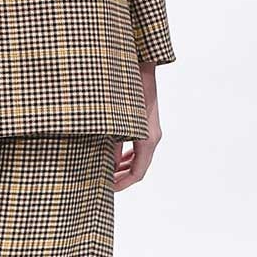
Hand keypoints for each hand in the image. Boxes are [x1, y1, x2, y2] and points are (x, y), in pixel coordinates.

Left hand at [113, 61, 161, 191]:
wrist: (140, 66)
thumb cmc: (126, 91)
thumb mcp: (114, 122)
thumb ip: (110, 145)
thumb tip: (105, 166)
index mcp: (147, 139)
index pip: (138, 173)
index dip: (122, 184)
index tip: (107, 189)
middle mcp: (152, 137)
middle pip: (139, 168)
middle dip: (122, 178)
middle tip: (103, 183)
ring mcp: (151, 130)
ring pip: (140, 158)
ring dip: (124, 167)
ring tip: (106, 172)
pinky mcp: (147, 123)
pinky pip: (139, 147)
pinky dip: (127, 155)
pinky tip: (114, 155)